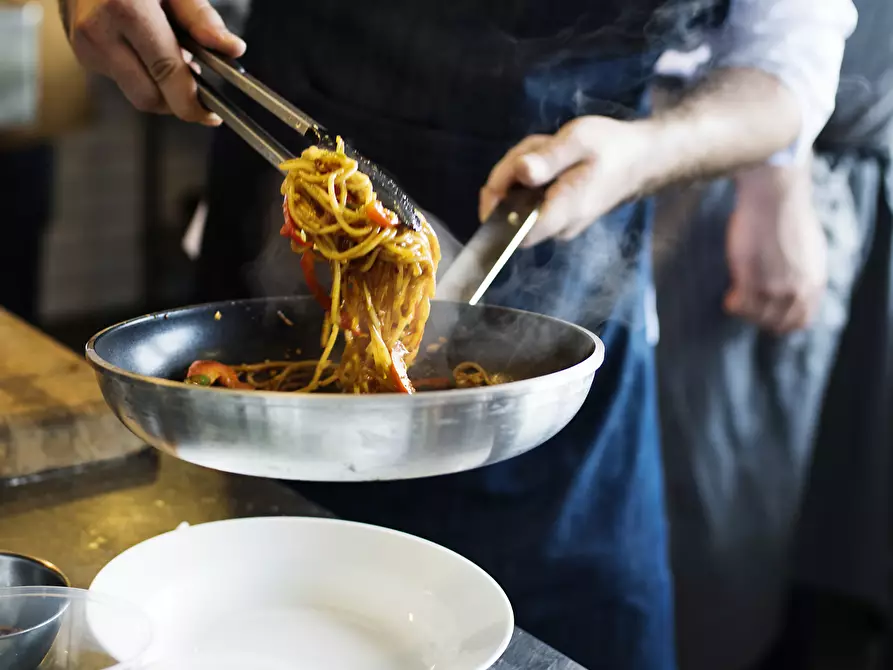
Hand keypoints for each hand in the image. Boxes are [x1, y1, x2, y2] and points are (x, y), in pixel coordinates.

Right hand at [65, 0, 245, 124]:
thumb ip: (201, 17)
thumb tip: (232, 49)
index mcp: (126, 10)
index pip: (166, 74)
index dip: (192, 103)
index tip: (211, 114)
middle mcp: (99, 32)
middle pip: (148, 97)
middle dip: (176, 100)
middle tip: (198, 84)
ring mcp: (85, 45)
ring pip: (134, 92)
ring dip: (159, 86)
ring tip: (173, 55)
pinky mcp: (81, 52)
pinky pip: (121, 78)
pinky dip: (142, 73)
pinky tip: (149, 49)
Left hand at [479, 116, 656, 246]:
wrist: (640, 158)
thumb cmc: (611, 147)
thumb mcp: (578, 141)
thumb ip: (547, 159)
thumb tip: (521, 173)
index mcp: (563, 212)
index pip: (514, 231)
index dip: (497, 207)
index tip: (500, 178)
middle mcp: (558, 227)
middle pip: (510, 210)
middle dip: (512, 174)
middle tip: (538, 146)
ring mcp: (558, 225)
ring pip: (518, 201)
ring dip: (523, 170)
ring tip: (550, 147)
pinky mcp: (557, 217)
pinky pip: (530, 198)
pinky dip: (533, 176)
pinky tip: (553, 158)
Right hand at [724, 162, 826, 333]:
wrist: (775, 197)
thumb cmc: (788, 215)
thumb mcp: (810, 250)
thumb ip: (804, 273)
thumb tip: (796, 283)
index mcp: (813, 283)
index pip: (799, 321)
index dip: (780, 319)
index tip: (767, 309)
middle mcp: (797, 290)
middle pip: (776, 324)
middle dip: (759, 317)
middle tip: (747, 303)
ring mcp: (774, 287)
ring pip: (756, 317)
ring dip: (745, 311)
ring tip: (736, 296)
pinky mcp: (752, 280)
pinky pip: (740, 306)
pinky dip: (733, 304)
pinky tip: (730, 293)